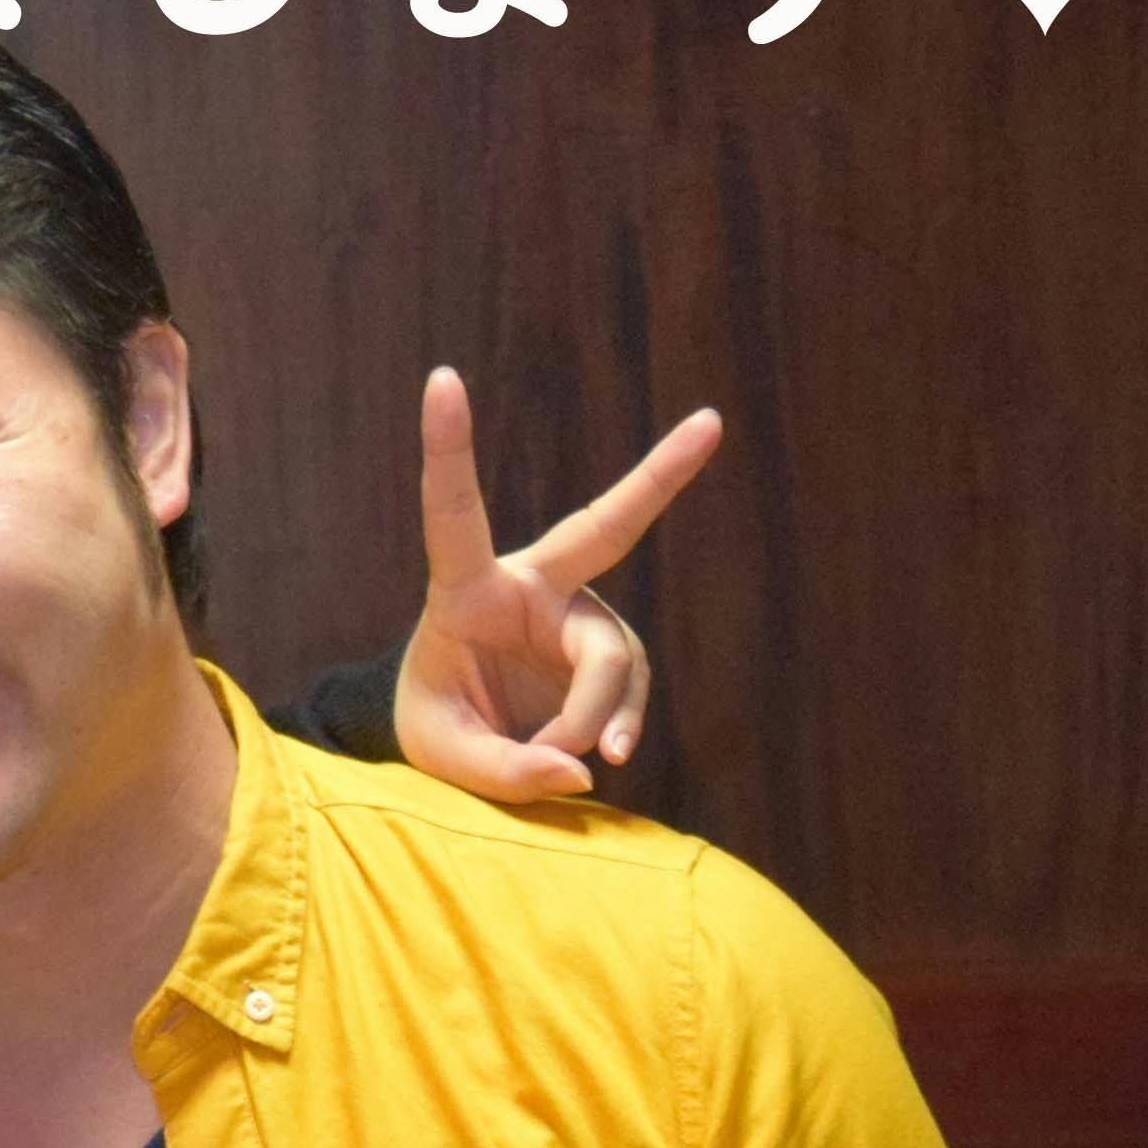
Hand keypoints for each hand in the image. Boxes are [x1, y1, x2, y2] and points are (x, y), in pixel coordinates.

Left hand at [392, 365, 724, 803]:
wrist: (461, 742)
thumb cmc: (435, 726)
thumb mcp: (442, 755)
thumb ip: (503, 770)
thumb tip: (580, 767)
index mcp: (468, 589)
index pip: (454, 512)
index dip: (448, 447)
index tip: (442, 377)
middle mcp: (534, 588)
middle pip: (603, 530)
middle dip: (658, 476)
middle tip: (711, 422)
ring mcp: (579, 620)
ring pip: (612, 661)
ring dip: (592, 718)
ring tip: (571, 760)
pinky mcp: (608, 655)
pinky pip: (626, 696)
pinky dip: (617, 729)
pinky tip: (614, 757)